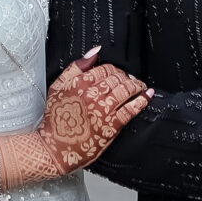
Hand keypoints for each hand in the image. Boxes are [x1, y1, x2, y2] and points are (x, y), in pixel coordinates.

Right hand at [0, 48, 150, 188]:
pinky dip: (142, 100)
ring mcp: (104, 110)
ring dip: (136, 86)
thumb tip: (95, 52)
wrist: (55, 148)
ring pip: (126, 90)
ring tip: (140, 86)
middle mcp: (93, 94)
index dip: (114, 69)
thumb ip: (76, 67)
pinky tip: (146, 96)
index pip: (105, 68)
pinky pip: (132, 108)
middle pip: (117, 78)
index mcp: (80, 83)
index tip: (117, 73)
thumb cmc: (55, 119)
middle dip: (126, 77)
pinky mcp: (112, 125)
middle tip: (130, 80)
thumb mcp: (57, 87)